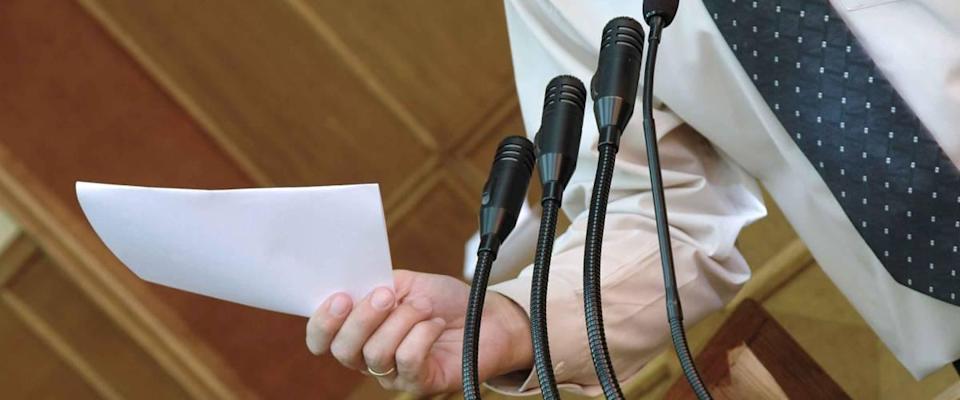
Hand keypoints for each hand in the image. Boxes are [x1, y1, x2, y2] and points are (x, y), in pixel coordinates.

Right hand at [306, 269, 532, 394]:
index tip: (341, 297)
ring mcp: (393, 375)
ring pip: (377, 353)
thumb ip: (374, 284)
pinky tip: (436, 326)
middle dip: (363, 318)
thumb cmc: (443, 301)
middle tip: (388, 295)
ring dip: (403, 320)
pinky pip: (407, 359)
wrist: (487, 316)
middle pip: (344, 350)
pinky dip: (423, 334)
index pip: (321, 339)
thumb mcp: (405, 283)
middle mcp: (369, 358)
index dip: (323, 322)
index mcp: (358, 331)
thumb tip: (353, 286)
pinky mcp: (419, 384)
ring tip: (425, 308)